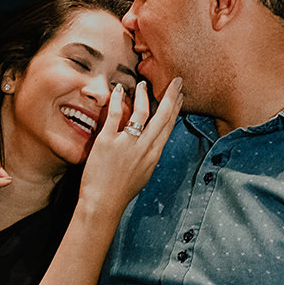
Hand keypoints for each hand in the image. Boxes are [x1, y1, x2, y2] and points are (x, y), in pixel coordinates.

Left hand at [78, 78, 182, 218]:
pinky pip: (114, 115)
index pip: (168, 126)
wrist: (104, 203)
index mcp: (153, 155)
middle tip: (177, 81)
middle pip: (162, 116)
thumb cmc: (121, 191)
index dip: (175, 109)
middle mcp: (144, 147)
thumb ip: (147, 155)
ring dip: (144, 95)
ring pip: (141, 113)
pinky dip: (117, 100)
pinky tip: (119, 90)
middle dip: (171, 96)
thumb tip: (151, 143)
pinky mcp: (107, 141)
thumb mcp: (142, 173)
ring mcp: (126, 144)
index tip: (180, 96)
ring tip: (143, 84)